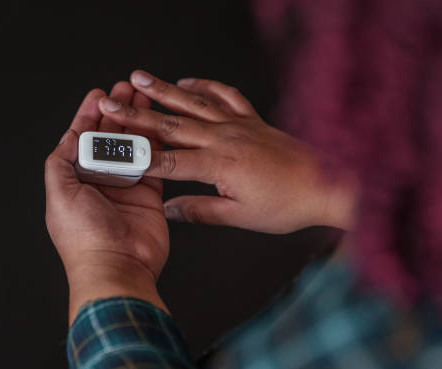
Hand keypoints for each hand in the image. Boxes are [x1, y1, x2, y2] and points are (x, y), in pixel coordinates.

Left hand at [45, 82, 168, 323]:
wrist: (117, 267)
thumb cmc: (84, 237)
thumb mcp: (59, 194)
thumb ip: (60, 161)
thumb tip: (69, 136)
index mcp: (75, 180)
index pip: (81, 139)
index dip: (88, 115)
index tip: (97, 95)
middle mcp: (100, 182)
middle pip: (109, 138)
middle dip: (116, 112)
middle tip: (125, 89)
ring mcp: (125, 187)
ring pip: (132, 147)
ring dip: (137, 122)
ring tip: (144, 98)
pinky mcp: (149, 195)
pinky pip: (153, 164)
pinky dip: (155, 145)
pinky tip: (158, 126)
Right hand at [96, 70, 357, 233]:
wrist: (329, 184)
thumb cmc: (287, 204)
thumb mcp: (241, 216)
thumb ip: (201, 211)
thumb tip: (169, 210)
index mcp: (218, 164)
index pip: (168, 159)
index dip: (137, 154)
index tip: (112, 147)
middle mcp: (224, 137)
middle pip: (172, 124)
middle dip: (137, 114)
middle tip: (112, 102)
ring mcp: (239, 124)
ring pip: (194, 103)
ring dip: (164, 90)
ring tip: (140, 79)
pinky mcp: (252, 119)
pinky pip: (225, 95)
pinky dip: (205, 85)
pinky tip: (189, 81)